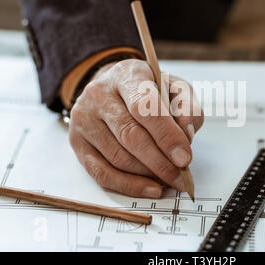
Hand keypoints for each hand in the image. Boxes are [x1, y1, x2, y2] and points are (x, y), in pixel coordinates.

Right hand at [68, 59, 203, 197]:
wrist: (113, 88)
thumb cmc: (149, 90)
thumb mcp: (174, 88)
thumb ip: (186, 107)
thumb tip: (187, 135)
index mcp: (126, 75)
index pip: (143, 106)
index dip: (166, 135)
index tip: (185, 157)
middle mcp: (99, 95)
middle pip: (130, 135)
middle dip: (160, 161)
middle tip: (181, 176)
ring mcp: (84, 120)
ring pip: (117, 157)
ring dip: (148, 174)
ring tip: (171, 180)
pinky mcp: (78, 143)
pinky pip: (102, 173)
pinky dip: (129, 185)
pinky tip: (151, 189)